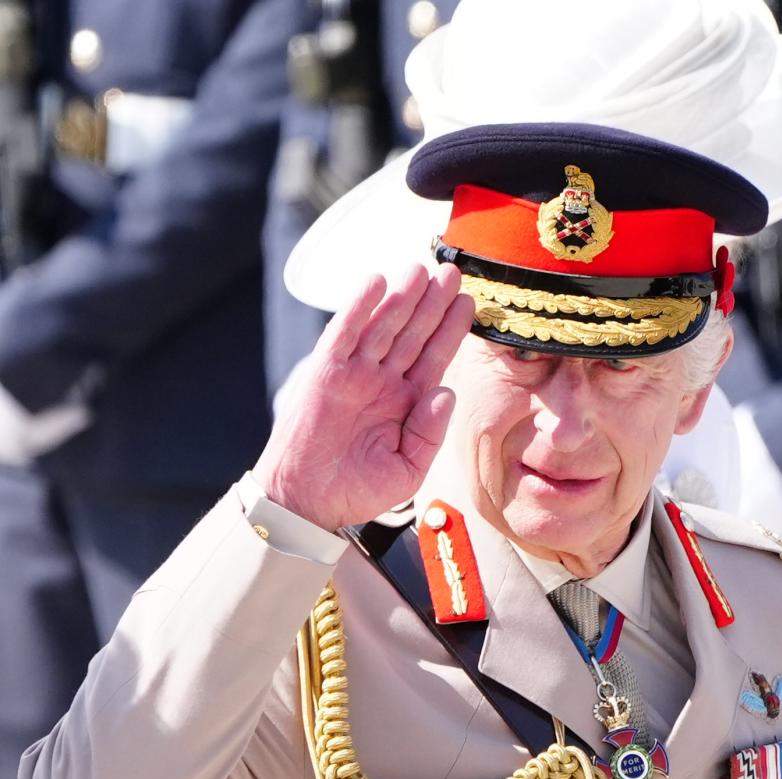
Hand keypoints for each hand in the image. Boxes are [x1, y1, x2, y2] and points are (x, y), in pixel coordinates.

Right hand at [254, 261, 474, 530]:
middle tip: (452, 272)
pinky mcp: (325, 372)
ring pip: (383, 325)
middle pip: (413, 333)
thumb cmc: (357, 491)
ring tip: (423, 269)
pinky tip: (377, 282)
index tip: (470, 305)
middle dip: (432, 303)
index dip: (450, 331)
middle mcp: (382, 382)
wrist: (308, 502)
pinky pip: (344, 333)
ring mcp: (354, 374)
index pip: (434, 358)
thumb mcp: (407, 470)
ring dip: (402, 297)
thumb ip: (429, 433)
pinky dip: (359, 307)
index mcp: (406, 403)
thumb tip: (446, 392)